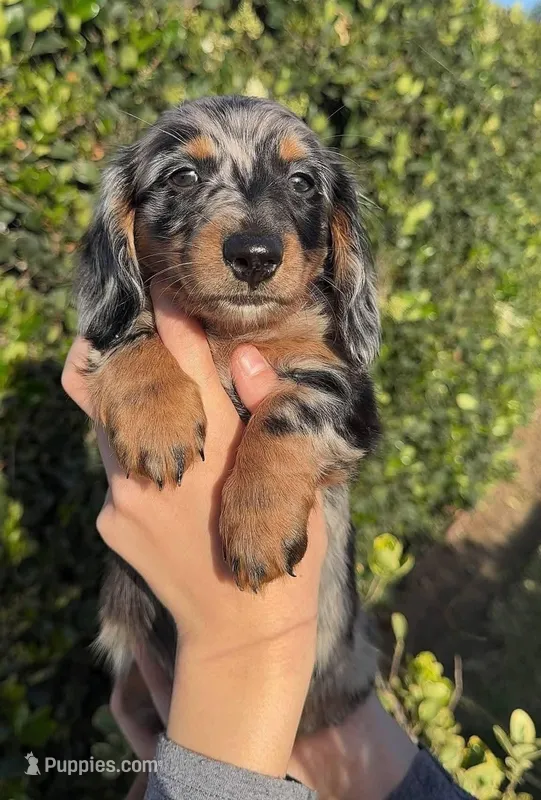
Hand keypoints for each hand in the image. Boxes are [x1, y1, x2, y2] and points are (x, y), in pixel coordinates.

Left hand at [62, 285, 326, 776]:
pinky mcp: (111, 520)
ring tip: (155, 416)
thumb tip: (244, 357)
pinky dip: (133, 468)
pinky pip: (113, 477)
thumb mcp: (290, 476)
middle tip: (121, 340)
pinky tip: (164, 490)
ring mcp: (127, 492)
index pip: (182, 356)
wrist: (242, 631)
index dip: (168, 316)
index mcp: (216, 439)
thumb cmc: (281, 546)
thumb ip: (265, 411)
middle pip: (108, 382)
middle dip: (108, 352)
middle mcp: (163, 457)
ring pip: (105, 427)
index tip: (160, 293)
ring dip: (123, 411)